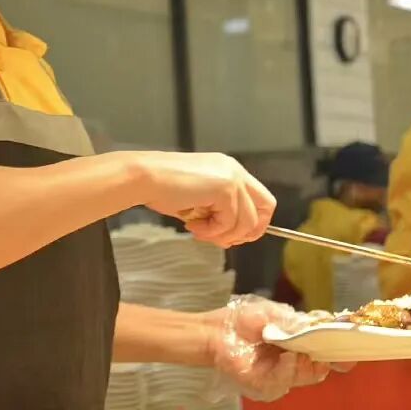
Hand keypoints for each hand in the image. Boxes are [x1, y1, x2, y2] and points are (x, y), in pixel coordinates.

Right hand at [124, 151, 275, 247]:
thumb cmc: (162, 188)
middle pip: (266, 208)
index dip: (251, 223)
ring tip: (198, 231)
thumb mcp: (198, 200)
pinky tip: (192, 226)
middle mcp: (235, 171)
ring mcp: (232, 179)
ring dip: (222, 234)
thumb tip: (231, 236)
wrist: (144, 177)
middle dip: (247, 231)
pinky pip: (229, 223)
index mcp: (230, 170)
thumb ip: (218, 213)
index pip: (260, 200)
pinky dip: (211, 231)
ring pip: (247, 222)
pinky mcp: (225, 189)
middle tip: (221, 239)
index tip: (230, 235)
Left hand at [205, 295, 352, 402]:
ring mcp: (280, 376)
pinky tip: (285, 359)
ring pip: (305, 377)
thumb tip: (328, 321)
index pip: (326, 353)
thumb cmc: (244, 319)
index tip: (354, 348)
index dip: (341, 353)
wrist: (215, 331)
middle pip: (320, 368)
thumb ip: (301, 322)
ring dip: (305, 364)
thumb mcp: (276, 314)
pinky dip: (287, 371)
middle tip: (330, 350)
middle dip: (327, 359)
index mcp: (299, 344)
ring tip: (299, 351)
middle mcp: (293, 362)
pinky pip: (283, 382)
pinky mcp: (265, 385)